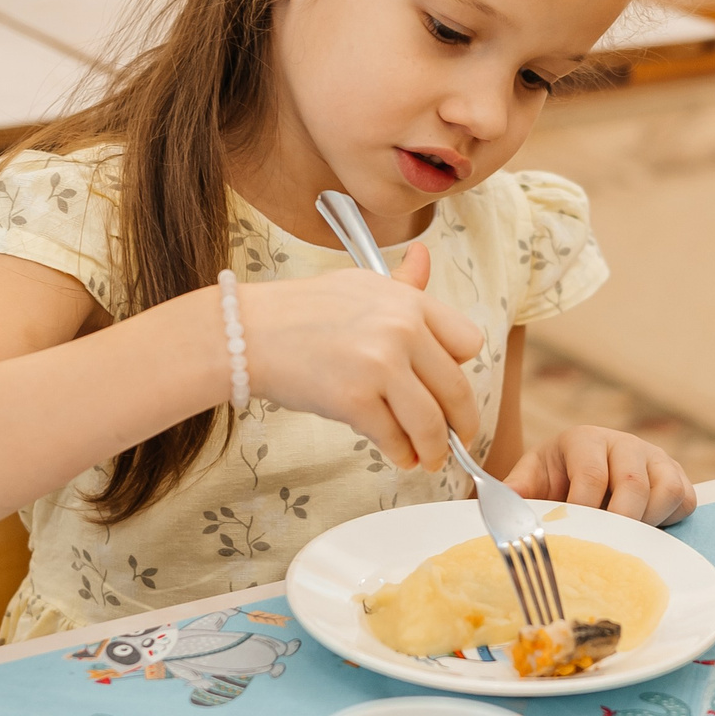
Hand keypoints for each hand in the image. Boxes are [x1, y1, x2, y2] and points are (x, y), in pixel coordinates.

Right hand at [236, 243, 482, 472]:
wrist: (247, 333)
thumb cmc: (301, 311)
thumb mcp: (358, 285)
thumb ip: (402, 284)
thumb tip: (424, 257)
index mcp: (408, 301)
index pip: (467, 342)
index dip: (461, 370)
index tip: (451, 388)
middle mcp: (401, 329)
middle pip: (456, 389)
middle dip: (461, 423)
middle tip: (458, 440)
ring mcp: (379, 365)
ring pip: (431, 422)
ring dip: (435, 449)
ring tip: (429, 459)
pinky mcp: (355, 400)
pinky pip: (394, 438)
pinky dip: (400, 454)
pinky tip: (398, 456)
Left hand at [503, 426, 696, 525]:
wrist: (586, 474)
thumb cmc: (557, 479)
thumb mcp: (533, 478)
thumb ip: (516, 491)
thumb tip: (494, 503)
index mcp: (585, 441)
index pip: (591, 473)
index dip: (584, 507)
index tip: (576, 533)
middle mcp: (625, 445)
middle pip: (633, 483)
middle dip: (619, 521)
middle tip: (606, 547)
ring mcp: (656, 459)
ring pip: (665, 490)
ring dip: (646, 522)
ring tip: (625, 540)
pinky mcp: (679, 477)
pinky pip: (685, 500)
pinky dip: (669, 521)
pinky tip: (646, 531)